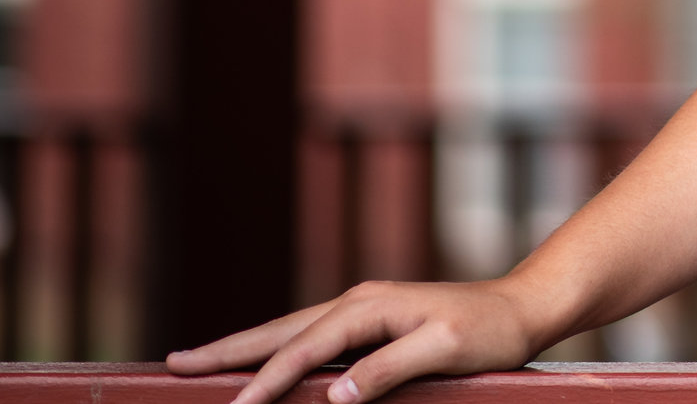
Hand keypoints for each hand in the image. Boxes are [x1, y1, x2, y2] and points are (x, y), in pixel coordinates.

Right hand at [164, 278, 548, 403]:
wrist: (524, 307)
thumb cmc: (491, 332)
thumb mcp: (446, 349)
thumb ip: (390, 369)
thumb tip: (333, 395)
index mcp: (370, 305)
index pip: (306, 348)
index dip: (268, 380)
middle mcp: (358, 301)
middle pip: (279, 329)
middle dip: (227, 351)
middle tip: (172, 366)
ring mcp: (362, 310)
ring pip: (290, 331)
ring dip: (244, 348)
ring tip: (197, 362)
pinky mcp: (370, 323)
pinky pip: (311, 339)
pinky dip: (277, 350)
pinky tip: (263, 364)